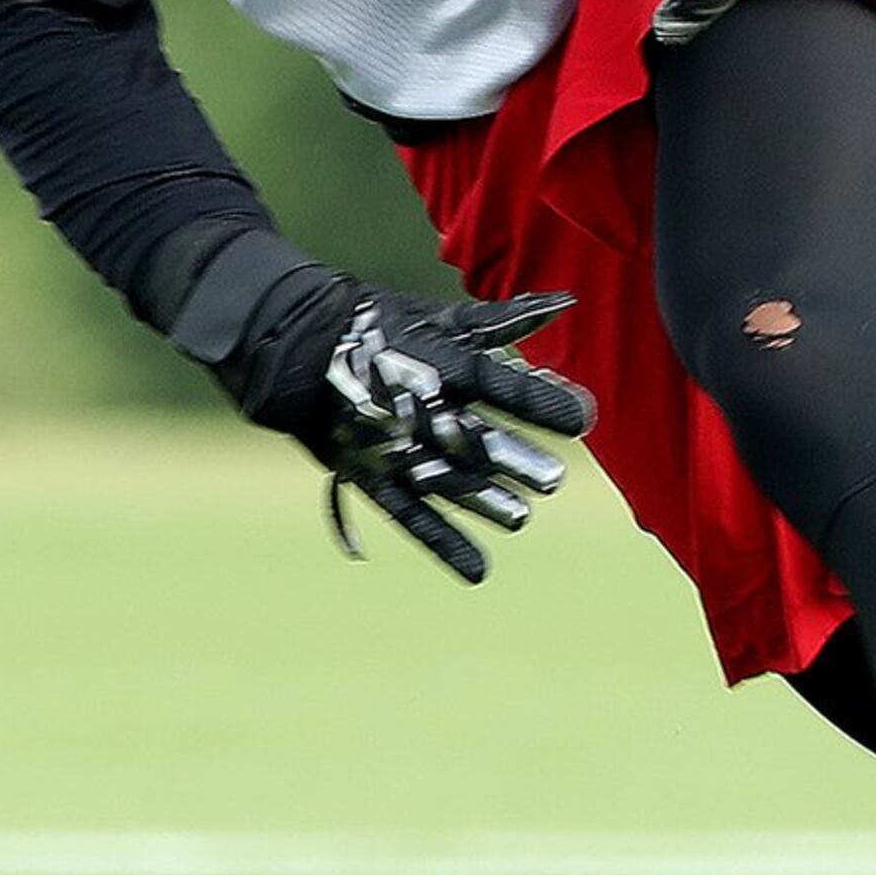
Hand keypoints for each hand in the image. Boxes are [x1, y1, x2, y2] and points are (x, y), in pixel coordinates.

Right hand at [225, 276, 598, 583]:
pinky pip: (407, 512)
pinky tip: (478, 570)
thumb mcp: (436, 319)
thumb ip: (500, 321)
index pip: (494, 381)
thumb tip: (566, 303)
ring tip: (521, 517)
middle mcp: (412, 407)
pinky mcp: (370, 475)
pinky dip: (441, 540)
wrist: (291, 346)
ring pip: (441, 479)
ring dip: (481, 499)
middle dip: (511, 459)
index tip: (584, 417)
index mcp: (432, 361)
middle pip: (469, 437)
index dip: (538, 399)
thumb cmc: (378, 327)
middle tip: (553, 479)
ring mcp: (389, 445)